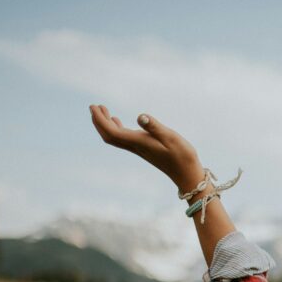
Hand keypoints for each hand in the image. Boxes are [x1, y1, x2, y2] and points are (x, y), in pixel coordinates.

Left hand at [89, 104, 204, 193]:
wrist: (187, 174)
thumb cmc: (182, 156)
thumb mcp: (171, 138)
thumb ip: (155, 127)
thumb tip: (140, 117)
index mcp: (139, 143)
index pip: (112, 132)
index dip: (101, 120)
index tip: (94, 106)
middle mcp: (136, 147)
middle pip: (109, 136)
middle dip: (99, 122)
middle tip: (94, 106)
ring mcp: (139, 149)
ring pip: (115, 137)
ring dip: (105, 124)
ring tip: (103, 110)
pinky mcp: (144, 149)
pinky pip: (123, 139)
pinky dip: (116, 128)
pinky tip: (117, 121)